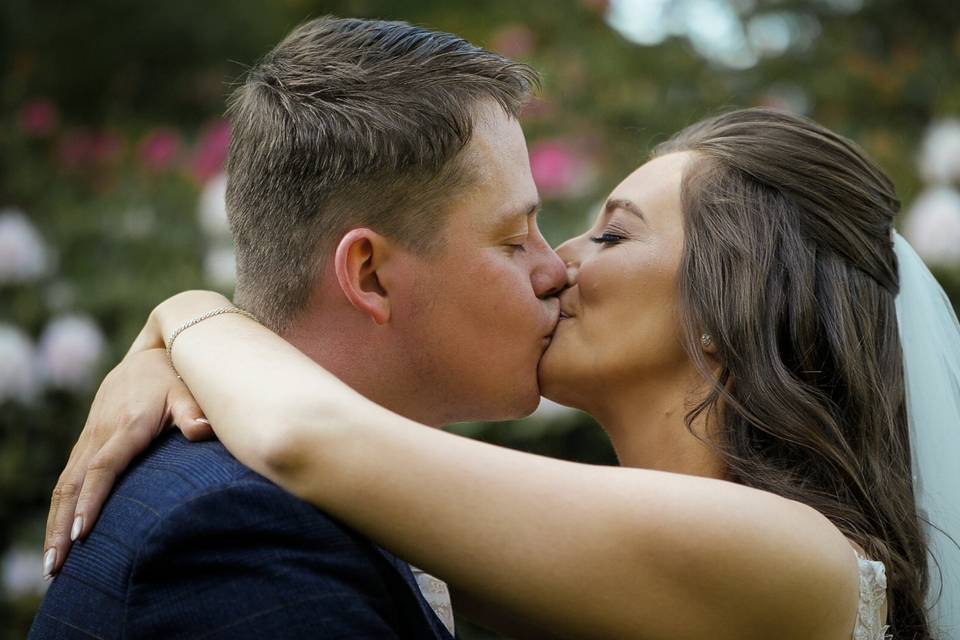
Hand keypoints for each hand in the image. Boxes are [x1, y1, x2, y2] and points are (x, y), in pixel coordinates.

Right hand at [42, 348, 211, 577]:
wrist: (150, 358)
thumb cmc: (176, 380)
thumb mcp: (188, 390)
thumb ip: (194, 412)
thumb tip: (204, 429)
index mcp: (127, 426)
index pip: (104, 467)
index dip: (91, 500)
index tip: (82, 533)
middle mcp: (101, 434)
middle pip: (73, 485)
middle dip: (61, 527)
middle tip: (55, 567)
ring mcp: (90, 439)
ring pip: (64, 485)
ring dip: (55, 524)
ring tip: (53, 565)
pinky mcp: (87, 444)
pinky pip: (67, 479)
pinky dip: (60, 509)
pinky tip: (60, 536)